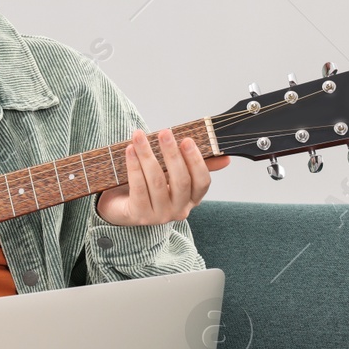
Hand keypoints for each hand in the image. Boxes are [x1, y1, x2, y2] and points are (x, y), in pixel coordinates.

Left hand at [94, 128, 229, 226]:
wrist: (122, 207)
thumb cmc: (151, 186)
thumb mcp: (174, 174)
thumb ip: (196, 165)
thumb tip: (226, 159)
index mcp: (192, 199)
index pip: (202, 182)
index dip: (196, 161)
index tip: (187, 140)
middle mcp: (179, 210)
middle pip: (181, 181)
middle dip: (172, 154)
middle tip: (164, 133)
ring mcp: (159, 215)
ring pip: (157, 181)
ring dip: (147, 155)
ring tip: (140, 136)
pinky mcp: (139, 215)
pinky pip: (139, 187)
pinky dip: (134, 166)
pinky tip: (130, 151)